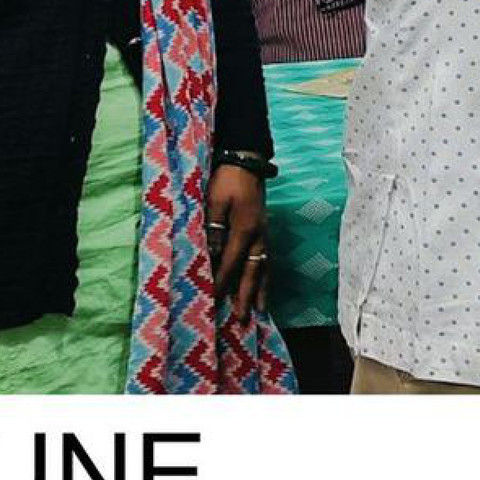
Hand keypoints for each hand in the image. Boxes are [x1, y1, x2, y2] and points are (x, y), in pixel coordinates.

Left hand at [205, 165, 267, 321]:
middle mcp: (258, 236)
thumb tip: (213, 254)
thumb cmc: (227, 179)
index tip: (213, 299)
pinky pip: (265, 259)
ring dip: (260, 290)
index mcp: (244, 230)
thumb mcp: (215, 201)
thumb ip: (214, 228)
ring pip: (263, 268)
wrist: (246, 161)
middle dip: (246, 296)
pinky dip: (264, 275)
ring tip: (259, 310)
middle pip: (252, 272)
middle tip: (242, 318)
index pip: (230, 263)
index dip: (221, 282)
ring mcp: (263, 233)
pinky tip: (262, 283)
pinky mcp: (263, 229)